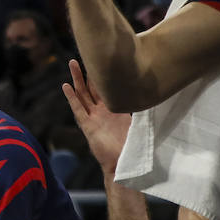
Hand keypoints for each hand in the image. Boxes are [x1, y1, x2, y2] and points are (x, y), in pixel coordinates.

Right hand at [61, 59, 130, 177]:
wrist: (124, 164)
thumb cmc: (132, 146)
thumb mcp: (139, 122)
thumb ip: (141, 109)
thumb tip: (153, 93)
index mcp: (113, 109)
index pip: (106, 88)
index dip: (102, 74)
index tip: (101, 58)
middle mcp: (101, 111)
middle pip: (91, 87)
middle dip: (86, 72)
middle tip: (82, 55)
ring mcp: (93, 118)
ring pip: (83, 94)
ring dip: (77, 79)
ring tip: (72, 64)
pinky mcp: (88, 127)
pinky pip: (79, 109)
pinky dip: (72, 98)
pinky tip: (66, 86)